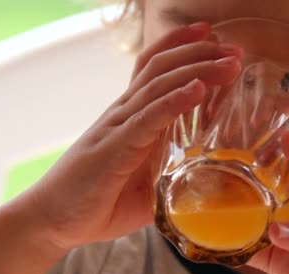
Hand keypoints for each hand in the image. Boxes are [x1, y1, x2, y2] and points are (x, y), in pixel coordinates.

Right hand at [19, 22, 242, 251]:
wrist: (53, 222)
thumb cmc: (99, 202)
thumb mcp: (148, 186)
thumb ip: (174, 177)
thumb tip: (209, 187)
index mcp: (131, 117)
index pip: (154, 68)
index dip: (181, 47)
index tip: (213, 37)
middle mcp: (123, 114)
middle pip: (162, 68)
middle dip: (201, 53)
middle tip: (235, 50)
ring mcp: (118, 128)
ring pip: (158, 85)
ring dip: (197, 70)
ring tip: (229, 64)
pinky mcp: (114, 148)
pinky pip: (148, 118)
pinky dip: (175, 101)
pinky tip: (198, 90)